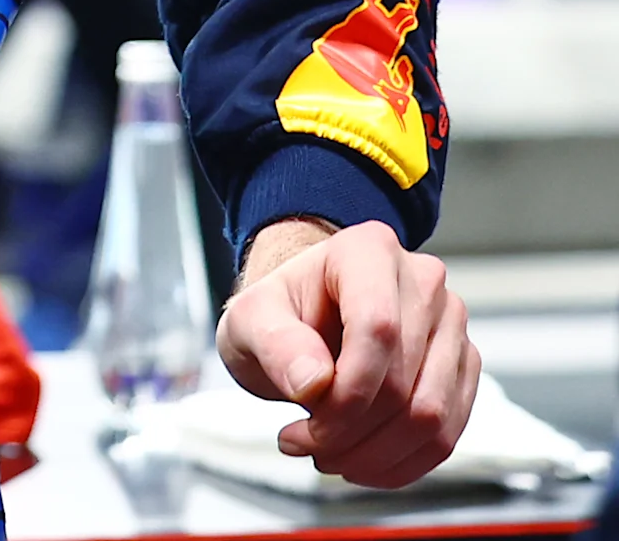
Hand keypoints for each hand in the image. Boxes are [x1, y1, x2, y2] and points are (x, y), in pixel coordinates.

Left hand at [220, 218, 477, 487]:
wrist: (304, 319)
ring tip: (325, 455)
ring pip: (432, 417)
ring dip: (376, 455)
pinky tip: (359, 462)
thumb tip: (314, 384)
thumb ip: (276, 344)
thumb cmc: (279, 313)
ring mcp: (451, 327)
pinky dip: (401, 463)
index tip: (307, 420)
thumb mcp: (251, 319)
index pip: (379, 329)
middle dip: (351, 431)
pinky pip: (446, 435)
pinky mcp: (463, 370)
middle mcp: (423, 282)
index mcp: (369, 251)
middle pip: (405, 381)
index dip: (349, 390)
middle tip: (303, 445)